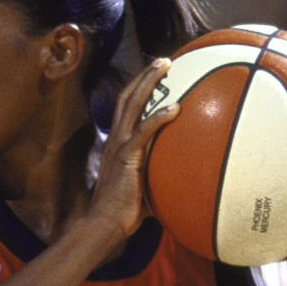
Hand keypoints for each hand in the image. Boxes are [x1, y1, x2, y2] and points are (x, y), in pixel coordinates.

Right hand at [89, 58, 179, 244]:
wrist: (104, 224)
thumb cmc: (123, 213)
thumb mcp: (143, 189)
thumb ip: (158, 179)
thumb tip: (182, 186)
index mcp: (117, 145)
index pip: (125, 109)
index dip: (138, 90)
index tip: (154, 76)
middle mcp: (116, 140)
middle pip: (127, 97)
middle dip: (145, 76)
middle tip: (164, 61)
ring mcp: (119, 146)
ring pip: (132, 105)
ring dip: (149, 82)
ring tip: (166, 66)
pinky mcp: (127, 157)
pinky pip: (144, 131)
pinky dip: (159, 117)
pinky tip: (175, 108)